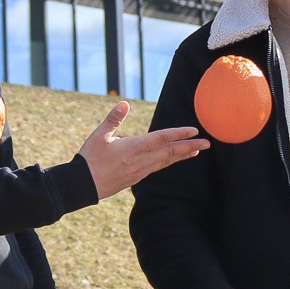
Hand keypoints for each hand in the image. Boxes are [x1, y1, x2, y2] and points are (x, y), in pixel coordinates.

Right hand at [78, 101, 208, 198]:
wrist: (82, 185)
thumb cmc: (89, 158)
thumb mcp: (99, 135)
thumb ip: (113, 119)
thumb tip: (124, 103)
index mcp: (133, 147)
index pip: (162, 138)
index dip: (179, 134)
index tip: (194, 131)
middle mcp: (141, 160)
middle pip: (170, 152)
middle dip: (190, 147)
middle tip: (207, 143)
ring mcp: (140, 171)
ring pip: (166, 161)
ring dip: (182, 155)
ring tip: (196, 151)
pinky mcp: (136, 178)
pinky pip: (157, 168)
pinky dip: (169, 162)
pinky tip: (173, 159)